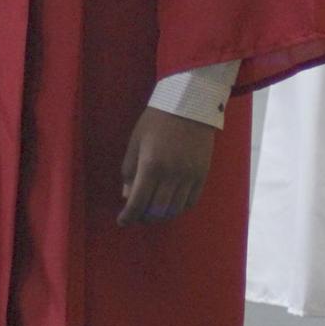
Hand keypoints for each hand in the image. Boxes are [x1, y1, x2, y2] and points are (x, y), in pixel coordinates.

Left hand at [118, 106, 214, 226]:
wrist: (189, 104)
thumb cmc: (157, 120)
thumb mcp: (136, 142)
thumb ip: (129, 170)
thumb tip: (127, 196)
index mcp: (151, 165)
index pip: (138, 202)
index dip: (128, 216)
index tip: (122, 221)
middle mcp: (171, 174)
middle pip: (156, 210)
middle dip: (144, 218)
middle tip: (137, 216)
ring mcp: (189, 175)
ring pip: (175, 210)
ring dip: (161, 216)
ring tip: (153, 212)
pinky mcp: (202, 174)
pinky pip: (190, 201)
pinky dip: (179, 208)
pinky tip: (171, 205)